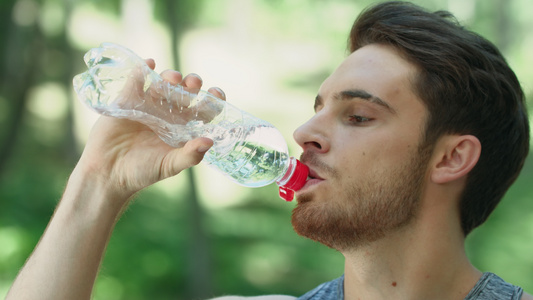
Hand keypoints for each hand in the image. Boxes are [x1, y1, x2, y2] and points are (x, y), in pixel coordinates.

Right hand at [75, 59, 225, 202]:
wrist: (108, 173)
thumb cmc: (142, 171)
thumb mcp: (170, 165)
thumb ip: (190, 155)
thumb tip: (210, 142)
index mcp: (182, 127)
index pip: (203, 109)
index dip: (212, 100)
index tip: (216, 93)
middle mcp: (167, 113)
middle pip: (185, 91)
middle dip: (192, 83)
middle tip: (193, 82)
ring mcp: (148, 105)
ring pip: (163, 83)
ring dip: (170, 76)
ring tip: (173, 79)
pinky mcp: (127, 100)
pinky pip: (136, 81)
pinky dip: (142, 70)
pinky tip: (149, 64)